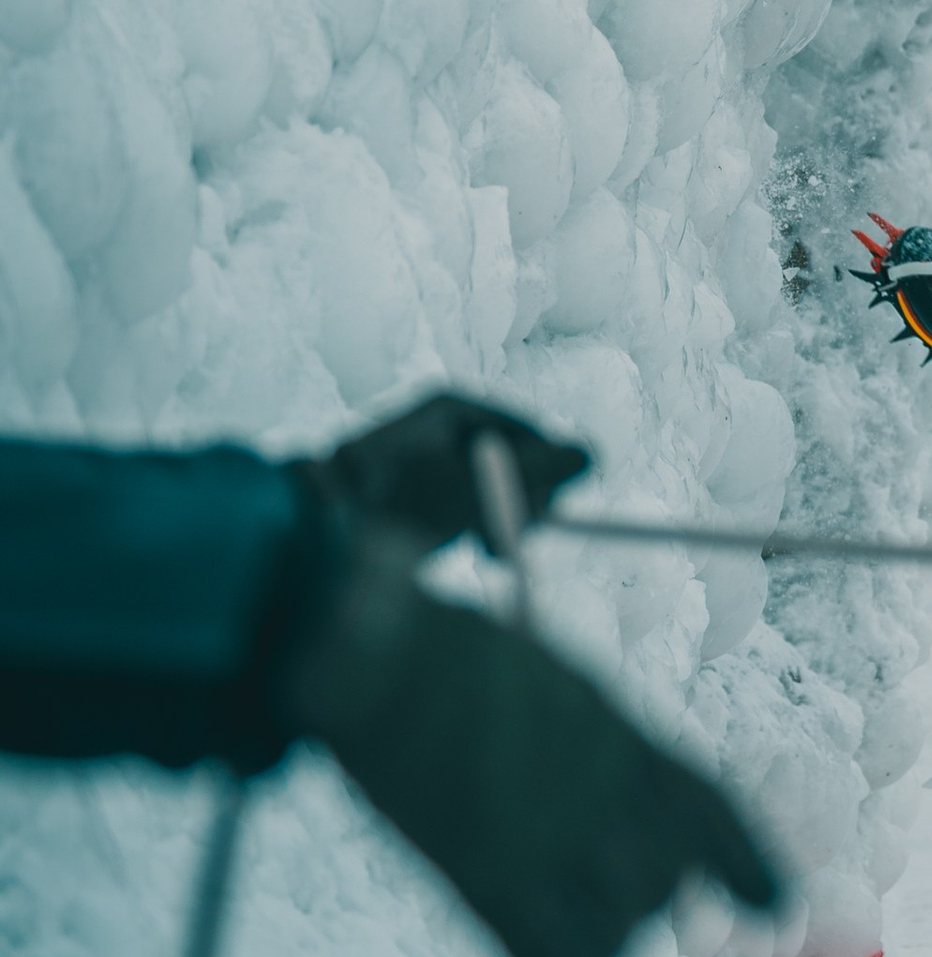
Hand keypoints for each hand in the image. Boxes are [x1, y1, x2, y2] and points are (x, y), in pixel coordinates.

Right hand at [282, 530, 778, 956]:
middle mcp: (609, 800)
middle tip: (585, 877)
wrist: (378, 648)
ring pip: (610, 939)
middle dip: (637, 898)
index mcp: (624, 737)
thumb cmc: (447, 651)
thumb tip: (603, 773)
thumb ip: (587, 736)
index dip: (750, 863)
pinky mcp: (485, 886)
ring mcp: (552, 847)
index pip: (710, 811)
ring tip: (552, 916)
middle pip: (660, 888)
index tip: (781, 907)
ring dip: (593, 944)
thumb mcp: (549, 680)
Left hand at [311, 392, 589, 551]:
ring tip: (482, 548)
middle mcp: (434, 428)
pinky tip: (456, 547)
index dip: (546, 471)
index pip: (525, 431)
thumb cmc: (398, 503)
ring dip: (493, 520)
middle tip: (513, 538)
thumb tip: (591, 454)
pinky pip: (455, 509)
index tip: (551, 510)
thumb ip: (537, 470)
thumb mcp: (478, 485)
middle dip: (518, 501)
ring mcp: (417, 462)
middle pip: (505, 460)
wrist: (315, 533)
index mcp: (450, 408)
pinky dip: (466, 529)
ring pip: (482, 491)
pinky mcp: (402, 498)